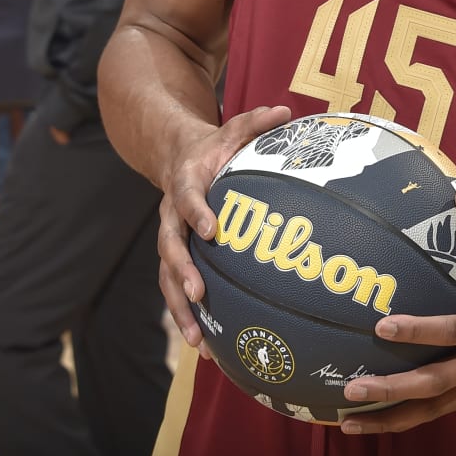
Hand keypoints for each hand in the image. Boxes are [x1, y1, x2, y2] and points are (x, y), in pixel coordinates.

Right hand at [157, 104, 294, 351]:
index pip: (187, 197)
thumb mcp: (232, 128)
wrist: (176, 155)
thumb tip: (287, 109)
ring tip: (197, 339)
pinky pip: (177, 289)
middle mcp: (171, 214)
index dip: (197, 212)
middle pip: (170, 246)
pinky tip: (206, 346)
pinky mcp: (177, 258)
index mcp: (185, 182)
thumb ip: (255, 121)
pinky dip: (188, 316)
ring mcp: (172, 239)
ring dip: (180, 308)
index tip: (212, 229)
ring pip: (168, 277)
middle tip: (198, 294)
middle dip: (181, 272)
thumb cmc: (214, 146)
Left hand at [335, 188, 455, 434]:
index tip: (381, 327)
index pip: (451, 332)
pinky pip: (440, 411)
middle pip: (435, 384)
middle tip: (351, 387)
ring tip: (349, 422)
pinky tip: (375, 422)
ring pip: (434, 409)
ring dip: (392, 418)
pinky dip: (408, 418)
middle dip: (391, 389)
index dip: (417, 332)